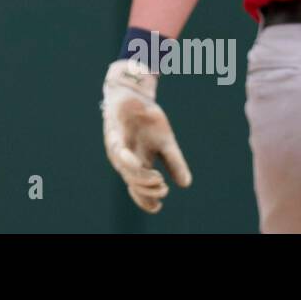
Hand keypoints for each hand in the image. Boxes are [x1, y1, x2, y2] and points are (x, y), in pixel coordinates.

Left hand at [102, 58, 191, 213]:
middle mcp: (126, 161)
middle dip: (148, 191)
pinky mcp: (114, 134)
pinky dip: (125, 158)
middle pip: (133, 184)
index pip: (139, 191)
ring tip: (157, 179)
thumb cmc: (148, 120)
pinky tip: (134, 160)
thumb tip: (185, 185)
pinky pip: (117, 150)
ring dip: (141, 178)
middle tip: (163, 187)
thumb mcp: (166, 142)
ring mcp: (119, 148)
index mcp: (139, 165)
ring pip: (126, 171)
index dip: (147, 202)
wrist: (134, 94)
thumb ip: (174, 162)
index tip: (159, 205)